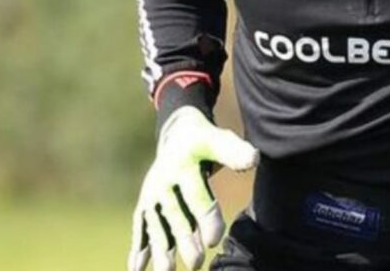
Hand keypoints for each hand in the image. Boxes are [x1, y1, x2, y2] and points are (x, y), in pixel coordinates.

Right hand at [128, 107, 258, 270]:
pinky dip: (138, 249)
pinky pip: (140, 228)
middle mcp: (163, 181)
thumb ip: (234, 152)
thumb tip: (253, 159)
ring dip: (161, 249)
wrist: (177, 133)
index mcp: (183, 165)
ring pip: (156, 226)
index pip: (197, 195)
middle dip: (185, 240)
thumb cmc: (206, 141)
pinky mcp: (144, 205)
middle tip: (197, 263)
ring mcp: (151, 195)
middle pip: (176, 215)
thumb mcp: (219, 140)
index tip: (214, 241)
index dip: (206, 217)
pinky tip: (135, 269)